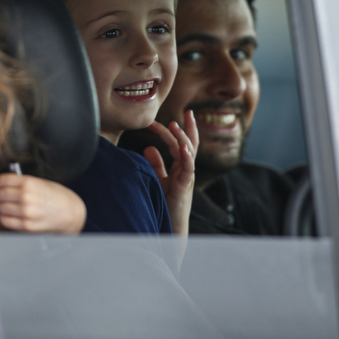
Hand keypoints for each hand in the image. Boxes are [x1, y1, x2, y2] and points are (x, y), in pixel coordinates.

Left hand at [0, 173, 85, 232]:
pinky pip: (6, 221)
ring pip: (1, 208)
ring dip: (1, 206)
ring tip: (8, 205)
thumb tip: (0, 185)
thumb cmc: (58, 196)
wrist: (71, 213)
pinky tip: (11, 214)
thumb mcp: (41, 182)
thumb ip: (21, 183)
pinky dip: (5, 217)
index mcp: (30, 182)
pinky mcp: (27, 226)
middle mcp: (26, 197)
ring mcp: (26, 212)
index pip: (1, 180)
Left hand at [144, 110, 198, 236]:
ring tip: (175, 125)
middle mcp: (186, 170)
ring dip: (183, 138)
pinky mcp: (184, 187)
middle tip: (189, 112)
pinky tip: (183, 148)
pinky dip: (187, 157)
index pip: (182, 144)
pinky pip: (188, 169)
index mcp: (180, 167)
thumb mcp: (159, 179)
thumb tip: (148, 148)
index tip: (173, 117)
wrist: (169, 226)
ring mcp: (187, 178)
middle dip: (190, 128)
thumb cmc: (165, 204)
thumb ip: (156, 165)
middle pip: (190, 144)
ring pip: (189, 153)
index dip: (179, 131)